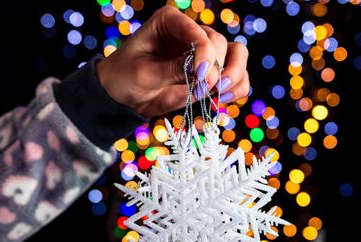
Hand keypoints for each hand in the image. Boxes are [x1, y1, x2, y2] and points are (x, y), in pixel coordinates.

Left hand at [96, 5, 249, 117]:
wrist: (122, 96)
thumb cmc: (125, 77)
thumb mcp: (145, 74)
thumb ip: (174, 70)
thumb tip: (205, 73)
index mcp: (170, 22)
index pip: (197, 32)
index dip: (205, 53)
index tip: (201, 76)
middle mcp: (191, 32)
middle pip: (221, 44)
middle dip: (218, 68)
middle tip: (204, 89)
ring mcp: (204, 53)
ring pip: (237, 55)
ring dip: (235, 76)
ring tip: (220, 94)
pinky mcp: (211, 74)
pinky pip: (236, 77)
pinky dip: (236, 89)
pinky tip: (222, 100)